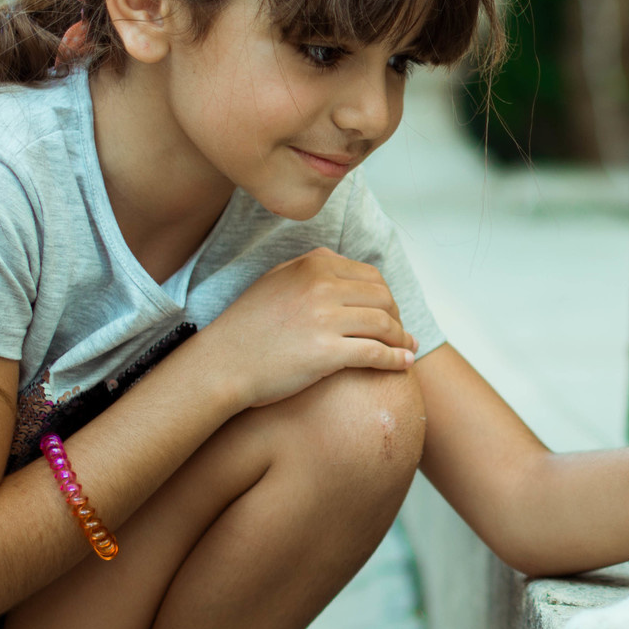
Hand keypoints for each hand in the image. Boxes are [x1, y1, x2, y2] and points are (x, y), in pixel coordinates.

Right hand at [196, 249, 415, 409]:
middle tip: (401, 333)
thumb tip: (341, 264)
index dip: (385, 296)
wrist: (221, 364)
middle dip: (397, 317)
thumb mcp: (275, 280)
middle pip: (382, 298)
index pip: (369, 275)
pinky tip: (403, 364)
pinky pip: (376, 353)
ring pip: (385, 324)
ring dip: (402, 339)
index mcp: (313, 265)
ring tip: (407, 349)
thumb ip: (309, 269)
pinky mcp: (327, 353)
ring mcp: (325, 319)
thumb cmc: (246, 327)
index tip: (389, 313)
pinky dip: (396, 359)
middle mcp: (321, 287)